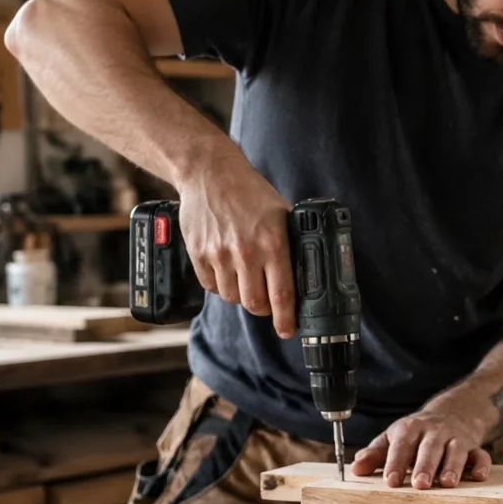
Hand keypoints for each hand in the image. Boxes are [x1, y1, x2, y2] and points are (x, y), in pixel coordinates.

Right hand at [176, 161, 296, 337]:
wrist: (209, 173)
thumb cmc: (250, 192)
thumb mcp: (281, 213)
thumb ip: (289, 243)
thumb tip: (304, 271)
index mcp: (272, 243)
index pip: (282, 293)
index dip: (286, 318)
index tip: (288, 330)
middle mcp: (246, 252)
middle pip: (255, 303)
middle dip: (264, 308)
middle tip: (267, 301)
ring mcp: (219, 255)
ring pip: (233, 298)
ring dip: (242, 295)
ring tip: (247, 280)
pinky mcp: (198, 254)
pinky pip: (212, 287)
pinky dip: (221, 285)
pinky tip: (228, 271)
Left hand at [351, 409, 491, 488]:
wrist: (453, 411)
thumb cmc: (417, 433)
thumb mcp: (394, 437)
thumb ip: (376, 454)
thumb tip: (355, 469)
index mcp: (411, 429)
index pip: (402, 445)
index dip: (395, 462)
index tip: (390, 481)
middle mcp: (434, 432)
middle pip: (430, 447)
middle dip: (425, 465)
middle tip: (420, 484)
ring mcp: (456, 438)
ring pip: (456, 450)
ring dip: (453, 466)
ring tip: (448, 483)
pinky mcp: (474, 447)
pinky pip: (481, 454)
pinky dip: (482, 464)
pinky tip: (479, 477)